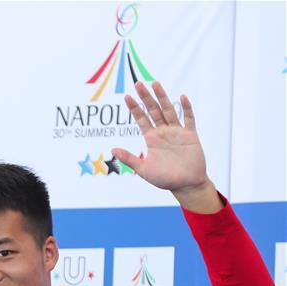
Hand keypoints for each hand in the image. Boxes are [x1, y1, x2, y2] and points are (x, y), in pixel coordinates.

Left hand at [112, 81, 219, 212]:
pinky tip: (182, 97)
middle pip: (154, 110)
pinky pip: (188, 119)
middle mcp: (163, 132)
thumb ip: (129, 158)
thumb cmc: (165, 179)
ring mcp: (177, 132)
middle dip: (146, 97)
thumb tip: (112, 150)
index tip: (126, 96)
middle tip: (139, 83)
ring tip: (155, 83)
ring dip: (162, 97)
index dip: (134, 108)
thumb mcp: (143, 169)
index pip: (141, 119)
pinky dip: (185, 108)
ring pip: (169, 110)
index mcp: (152, 139)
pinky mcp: (190, 135)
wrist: (186, 185)